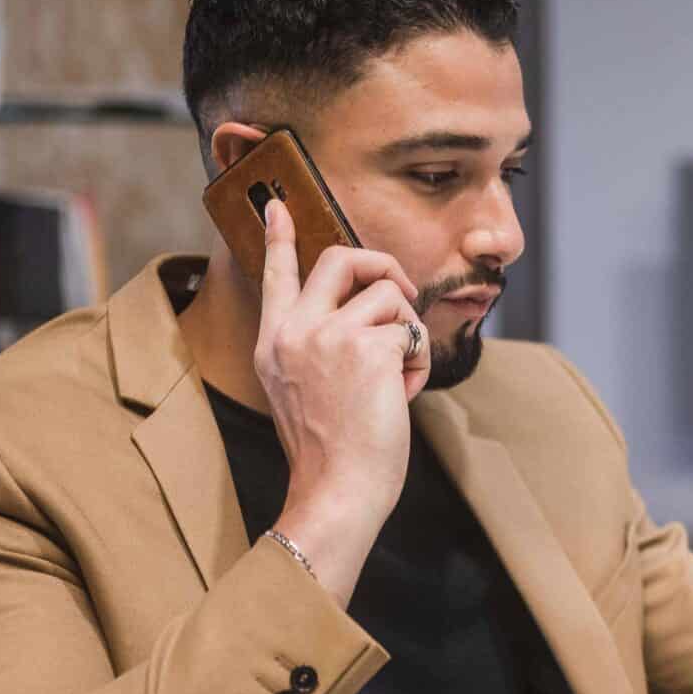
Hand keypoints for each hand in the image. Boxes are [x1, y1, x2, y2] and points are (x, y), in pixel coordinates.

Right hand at [255, 198, 424, 590]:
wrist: (336, 489)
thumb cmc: (330, 451)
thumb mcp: (301, 388)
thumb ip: (315, 344)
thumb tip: (362, 307)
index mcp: (274, 341)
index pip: (276, 274)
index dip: (281, 237)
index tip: (279, 205)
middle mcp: (295, 330)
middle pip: (342, 258)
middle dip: (383, 266)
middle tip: (403, 293)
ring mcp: (329, 335)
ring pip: (390, 295)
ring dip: (409, 332)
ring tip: (399, 375)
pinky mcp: (368, 348)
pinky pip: (411, 331)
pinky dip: (418, 362)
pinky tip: (404, 394)